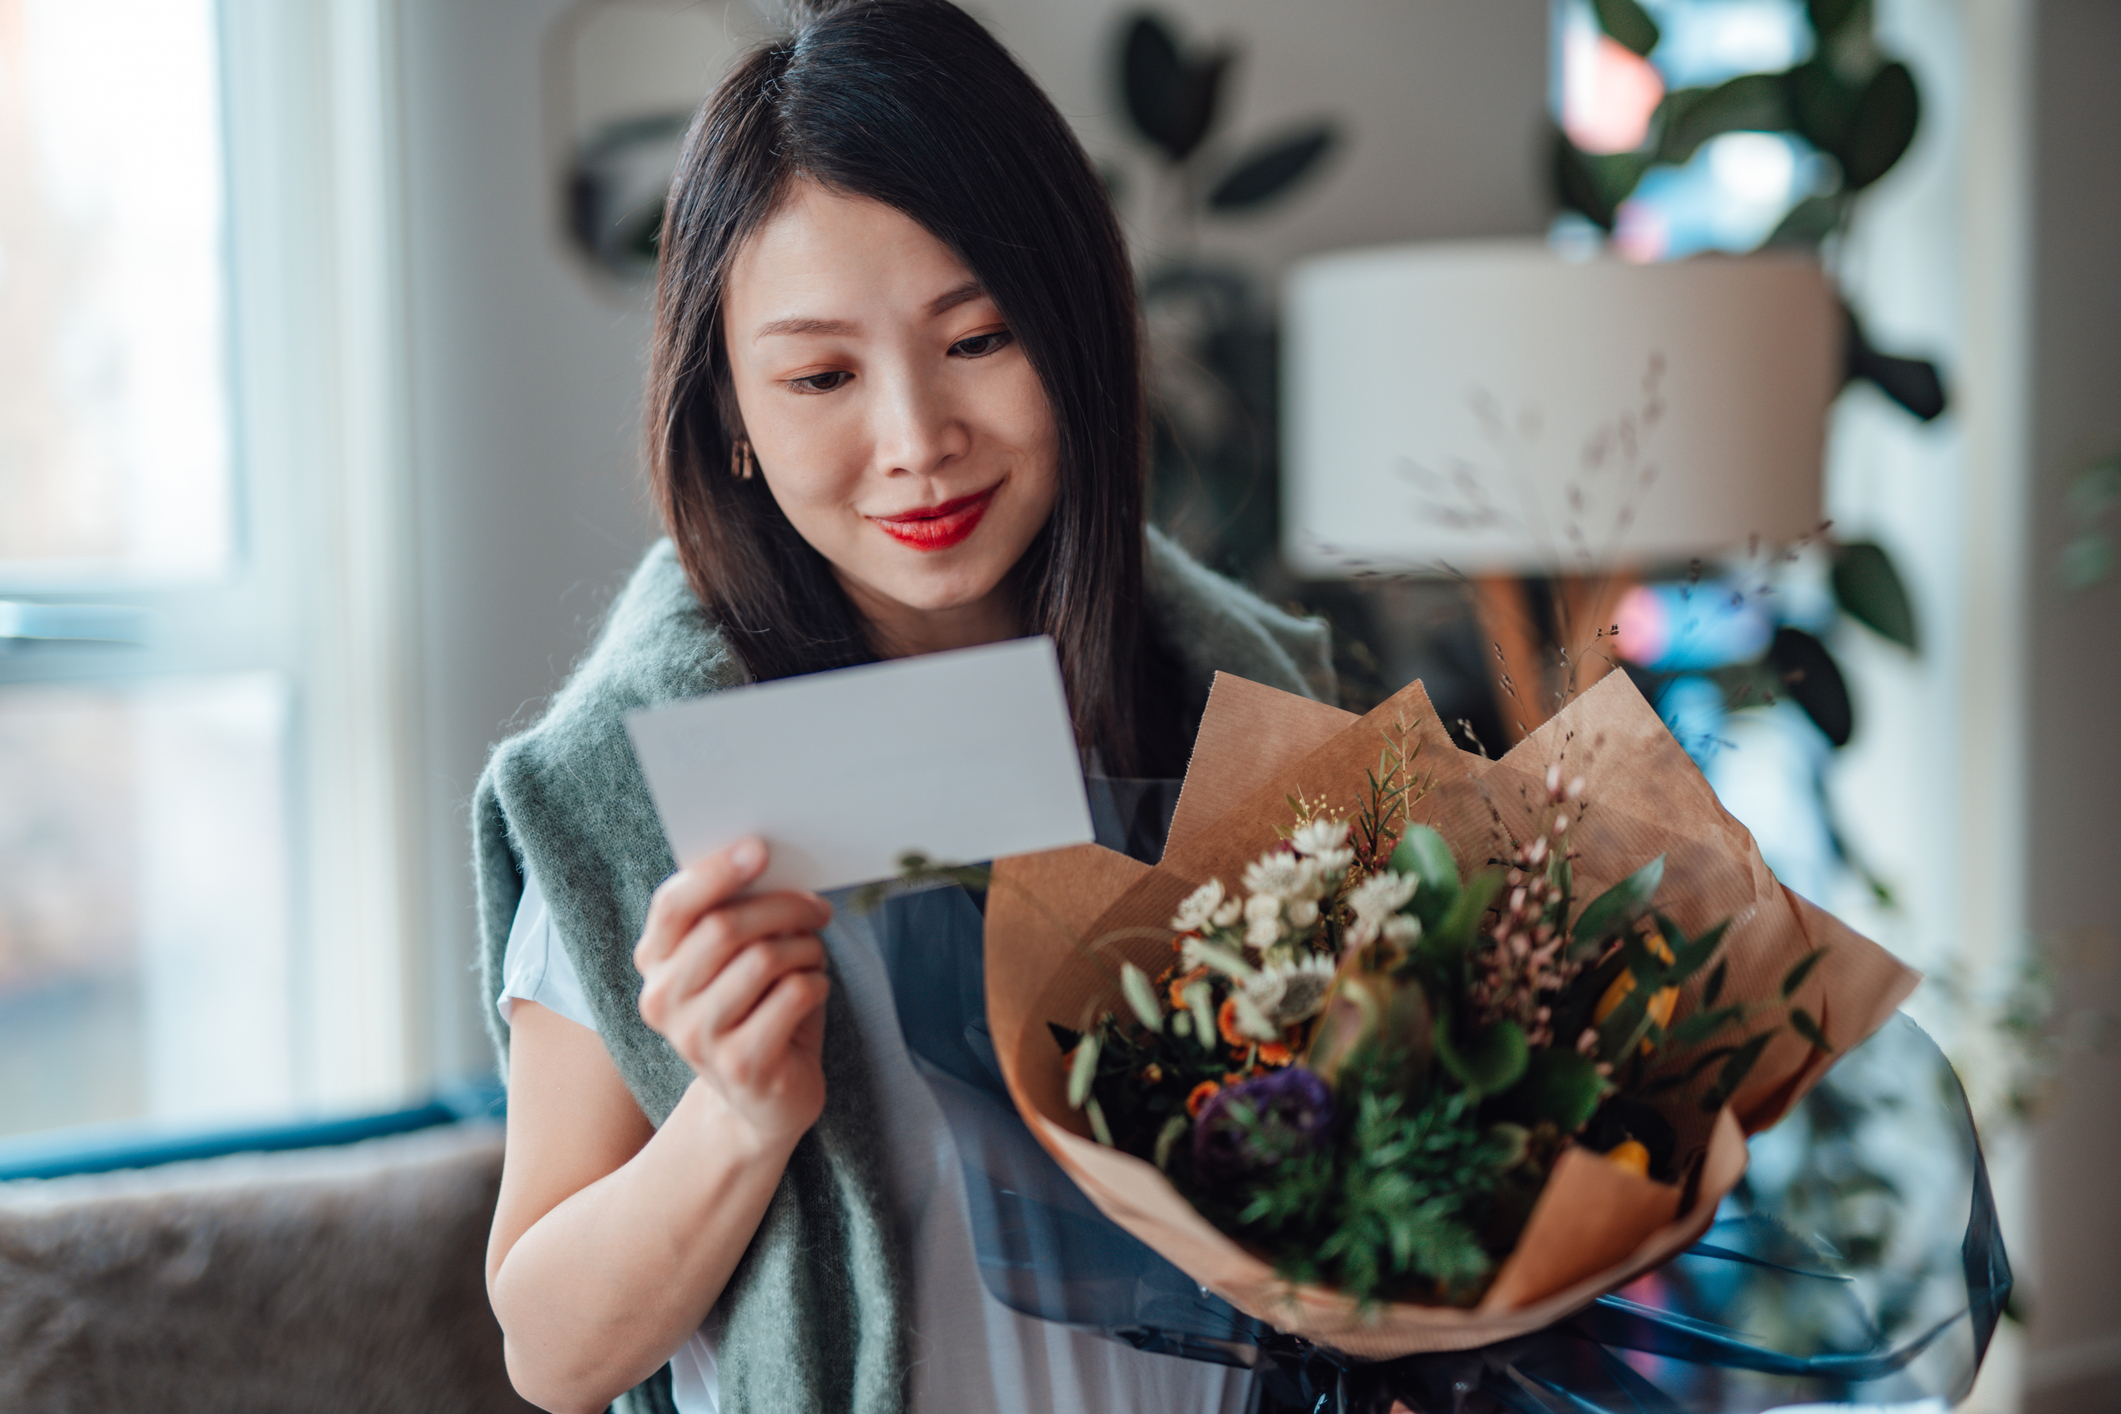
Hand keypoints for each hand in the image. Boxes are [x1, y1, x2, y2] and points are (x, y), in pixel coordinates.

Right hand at [634, 838, 832, 1149]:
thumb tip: (764, 862)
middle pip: (725, 927)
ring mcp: (697, 1038)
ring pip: (764, 958)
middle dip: (784, 907)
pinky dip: (816, 984)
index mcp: (654, 965)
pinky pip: (793, 995)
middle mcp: (663, 1001)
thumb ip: (733, 918)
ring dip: (805, 949)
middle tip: (818, 910)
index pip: (673, 906)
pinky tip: (813, 993)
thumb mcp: (734, 963)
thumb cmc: (755, 1013)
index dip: (716, 872)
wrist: (761, 1103)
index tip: (759, 850)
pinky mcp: (741, 1064)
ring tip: (812, 959)